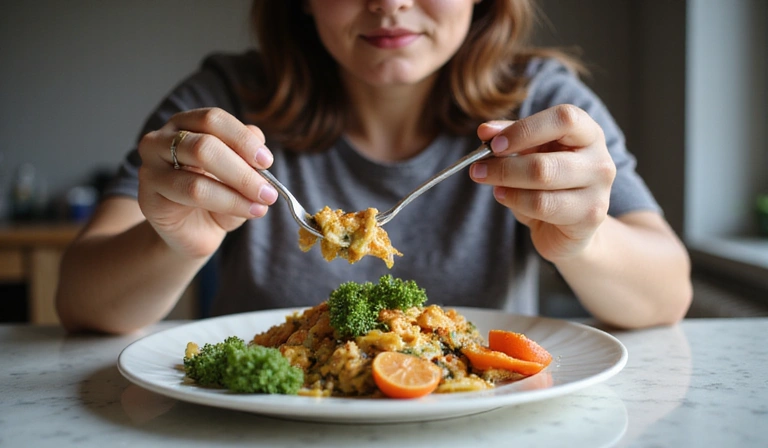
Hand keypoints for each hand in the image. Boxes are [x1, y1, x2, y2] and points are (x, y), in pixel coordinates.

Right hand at [137, 107, 276, 257]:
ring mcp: (151, 165)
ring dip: (238, 185)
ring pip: (197, 167)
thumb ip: (246, 157)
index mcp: (186, 125)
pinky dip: (227, 201)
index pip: (213, 119)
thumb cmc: (215, 200)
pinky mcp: (148, 194)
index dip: (242, 138)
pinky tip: (247, 210)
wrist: (192, 234)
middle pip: (205, 142)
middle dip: (243, 169)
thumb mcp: (239, 175)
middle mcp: (162, 139)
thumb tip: (258, 139)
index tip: (266, 161)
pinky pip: (191, 192)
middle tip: (269, 190)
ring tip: (261, 203)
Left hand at [471, 105, 615, 262]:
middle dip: (503, 165)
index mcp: (588, 133)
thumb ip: (510, 138)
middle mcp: (599, 159)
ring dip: (505, 182)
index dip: (525, 129)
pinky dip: (515, 200)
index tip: (494, 143)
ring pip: (543, 184)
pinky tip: (503, 196)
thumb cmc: (550, 182)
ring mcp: (598, 190)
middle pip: (544, 161)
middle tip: (477, 168)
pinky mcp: (589, 217)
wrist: (570, 226)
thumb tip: (485, 131)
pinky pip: (542, 206)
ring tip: (489, 182)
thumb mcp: (530, 153)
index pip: (564, 118)